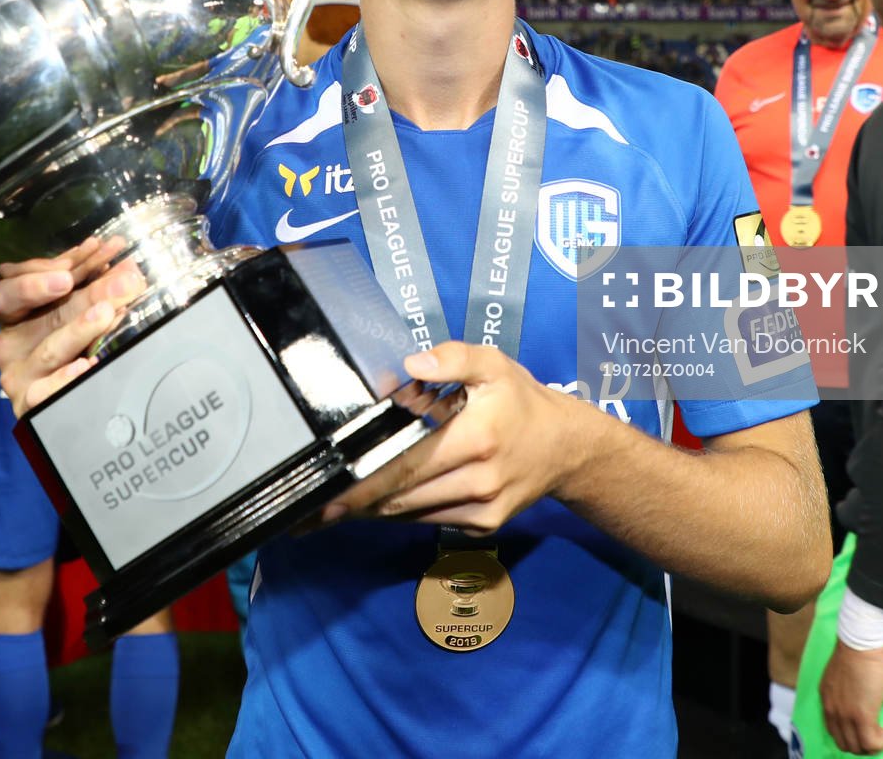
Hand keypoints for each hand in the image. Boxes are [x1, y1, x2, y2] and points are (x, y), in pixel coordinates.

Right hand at [0, 236, 143, 415]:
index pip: (9, 291)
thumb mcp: (73, 305)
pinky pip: (46, 392)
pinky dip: (66, 378)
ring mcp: (18, 375)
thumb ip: (91, 279)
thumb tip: (124, 257)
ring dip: (81, 330)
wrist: (61, 405)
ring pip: (50, 351)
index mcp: (13, 314)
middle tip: (122, 283)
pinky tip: (86, 365)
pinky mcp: (30, 404)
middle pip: (44, 317)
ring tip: (107, 314)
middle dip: (88, 295)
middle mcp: (9, 343)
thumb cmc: (65, 342)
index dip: (35, 279)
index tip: (68, 273)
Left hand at [321, 341, 589, 534]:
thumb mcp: (494, 364)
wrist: (567, 448)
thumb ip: (453, 357)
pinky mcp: (483, 526)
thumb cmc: (522, 402)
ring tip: (335, 507)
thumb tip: (411, 363)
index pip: (407, 462)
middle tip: (315, 505)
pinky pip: (429, 520)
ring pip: (412, 513)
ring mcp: (482, 510)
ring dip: (373, 510)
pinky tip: (378, 502)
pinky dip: (402, 512)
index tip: (328, 492)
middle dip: (356, 502)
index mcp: (476, 437)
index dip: (364, 480)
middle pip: (402, 495)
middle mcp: (478, 480)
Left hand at [819, 642, 882, 754]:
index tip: (862, 730)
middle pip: (844, 744)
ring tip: (881, 734)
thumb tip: (855, 700)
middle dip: (861, 744)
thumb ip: (842, 692)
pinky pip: (871, 743)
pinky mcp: (862, 716)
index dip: (850, 735)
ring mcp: (846, 715)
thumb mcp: (838, 676)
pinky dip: (880, 743)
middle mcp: (832, 711)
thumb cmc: (854, 653)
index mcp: (826, 700)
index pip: (833, 731)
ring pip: (857, 747)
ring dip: (871, 745)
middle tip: (875, 735)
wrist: (858, 644)